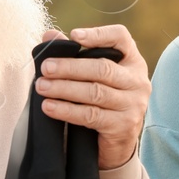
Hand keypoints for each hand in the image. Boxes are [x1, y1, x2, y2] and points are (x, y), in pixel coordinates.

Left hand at [35, 25, 150, 168]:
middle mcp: (137, 80)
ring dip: (64, 89)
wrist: (118, 143)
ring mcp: (133, 104)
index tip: (74, 36)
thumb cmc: (102, 102)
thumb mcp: (92, 76)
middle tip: (45, 67)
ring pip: (95, 92)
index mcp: (131, 61)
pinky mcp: (123, 125)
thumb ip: (73, 54)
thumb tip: (49, 35)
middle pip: (103, 68)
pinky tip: (49, 106)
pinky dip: (67, 110)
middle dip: (70, 67)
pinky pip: (91, 115)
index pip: (121, 38)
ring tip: (41, 87)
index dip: (98, 34)